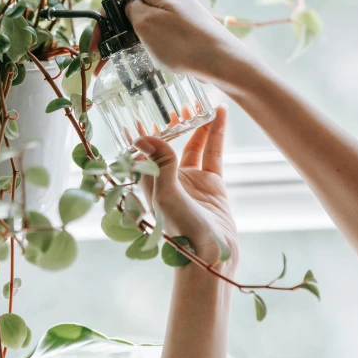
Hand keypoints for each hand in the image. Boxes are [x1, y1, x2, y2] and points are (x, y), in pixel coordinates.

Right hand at [80, 0, 258, 92]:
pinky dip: (134, 37)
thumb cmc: (186, 42)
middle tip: (94, 46)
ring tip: (106, 59)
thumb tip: (123, 2)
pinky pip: (148, 22)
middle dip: (106, 14)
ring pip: (134, 10)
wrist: (221, 63)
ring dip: (118, 31)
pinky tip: (127, 56)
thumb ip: (128, 8)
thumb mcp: (146, 25)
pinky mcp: (176, 21)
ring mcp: (170, 4)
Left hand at [134, 105, 238, 271]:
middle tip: (173, 101)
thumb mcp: (167, 196)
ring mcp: (192, 182)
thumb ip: (160, 165)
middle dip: (170, 123)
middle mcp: (169, 181)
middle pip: (168, 144)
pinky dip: (217, 134)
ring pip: (193, 144)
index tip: (138, 110)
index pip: (141, 152)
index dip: (140, 132)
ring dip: (195, 125)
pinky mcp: (213, 185)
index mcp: (151, 184)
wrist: (213, 257)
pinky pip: (214, 153)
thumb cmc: (183, 232)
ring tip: (197, 103)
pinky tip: (219, 115)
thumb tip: (145, 136)